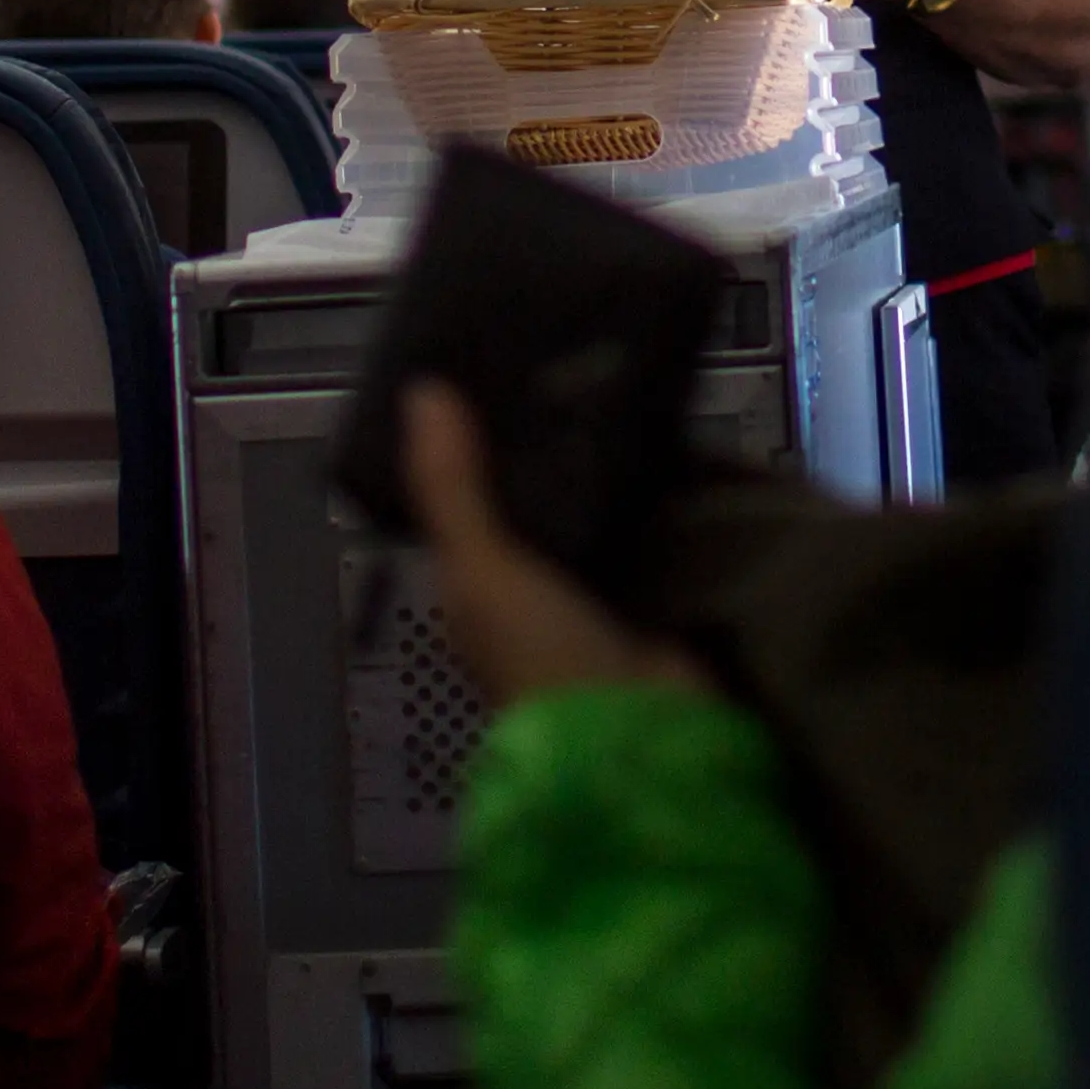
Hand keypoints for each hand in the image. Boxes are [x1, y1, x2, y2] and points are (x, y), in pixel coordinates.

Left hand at [400, 382, 700, 707]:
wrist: (639, 731)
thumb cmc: (541, 653)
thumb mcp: (481, 569)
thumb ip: (452, 486)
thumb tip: (421, 390)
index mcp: (476, 588)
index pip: (468, 500)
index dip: (474, 441)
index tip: (496, 368)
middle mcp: (531, 587)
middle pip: (534, 498)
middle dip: (550, 442)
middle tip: (573, 357)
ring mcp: (595, 589)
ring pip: (593, 505)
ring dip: (605, 458)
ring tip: (618, 374)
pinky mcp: (656, 588)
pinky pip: (649, 522)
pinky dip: (655, 485)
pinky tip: (668, 432)